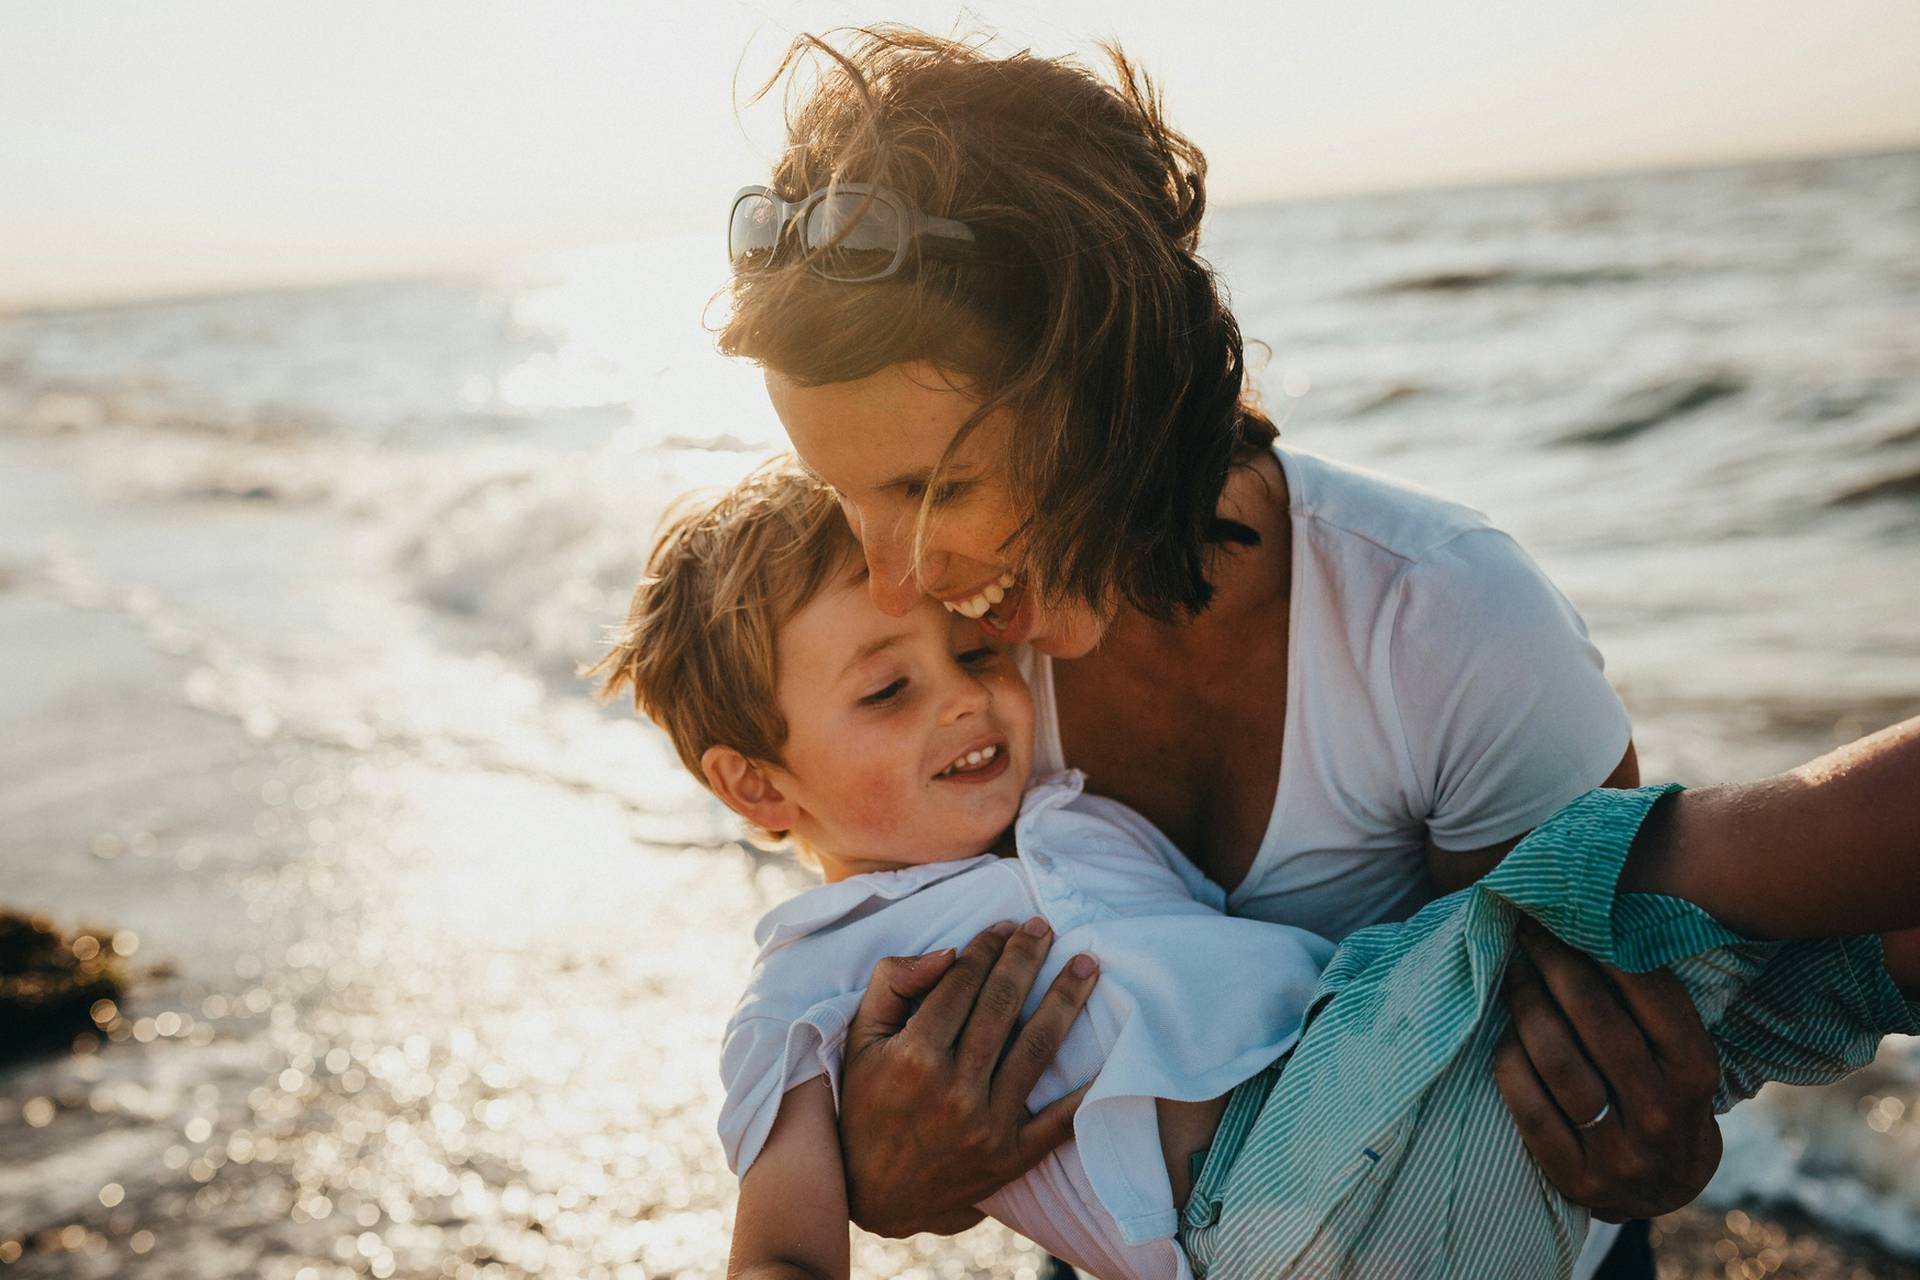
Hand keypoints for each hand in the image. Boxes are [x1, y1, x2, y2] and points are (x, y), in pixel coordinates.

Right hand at [837, 917, 1099, 1237]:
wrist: (874, 1194)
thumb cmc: (865, 1105)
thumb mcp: (860, 1040)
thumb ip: (893, 985)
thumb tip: (947, 952)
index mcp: (913, 1056)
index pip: (961, 983)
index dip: (986, 948)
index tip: (1004, 926)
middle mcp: (953, 1089)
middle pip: (1002, 1006)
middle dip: (1027, 958)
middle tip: (1045, 928)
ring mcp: (986, 1125)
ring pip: (1037, 1048)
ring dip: (1066, 1000)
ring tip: (1087, 966)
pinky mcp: (1011, 1157)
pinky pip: (1060, 1120)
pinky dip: (1088, 1088)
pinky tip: (1111, 1052)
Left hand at [1492, 920, 1722, 1221]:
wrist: (1662, 1189)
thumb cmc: (1663, 1095)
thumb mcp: (1679, 1054)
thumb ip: (1649, 1004)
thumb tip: (1594, 921)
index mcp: (1695, 1073)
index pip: (1651, 995)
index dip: (1603, 947)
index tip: (1568, 915)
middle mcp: (1663, 1113)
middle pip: (1597, 1021)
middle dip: (1556, 965)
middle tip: (1528, 932)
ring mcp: (1619, 1152)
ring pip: (1559, 1063)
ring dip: (1527, 1007)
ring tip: (1512, 974)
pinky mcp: (1576, 1177)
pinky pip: (1528, 1107)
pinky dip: (1510, 1062)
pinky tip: (1504, 1035)